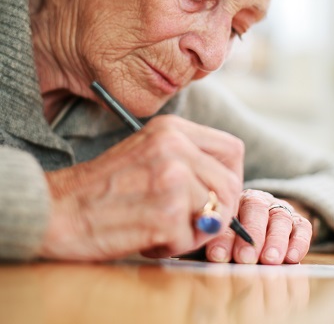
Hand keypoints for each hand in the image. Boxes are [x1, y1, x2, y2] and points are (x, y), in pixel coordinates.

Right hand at [39, 115, 243, 260]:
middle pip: (231, 185)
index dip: (232, 177)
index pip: (232, 149)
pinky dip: (172, 246)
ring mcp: (171, 178)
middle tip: (191, 222)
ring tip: (162, 227)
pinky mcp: (164, 213)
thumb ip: (188, 159)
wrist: (59, 207)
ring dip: (193, 232)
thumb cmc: (104, 186)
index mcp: (172, 128)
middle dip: (218, 211)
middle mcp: (175, 146)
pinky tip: (147, 237)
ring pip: (215, 214)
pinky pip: (191, 239)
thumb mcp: (148, 152)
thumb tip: (229, 186)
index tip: (217, 194)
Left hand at [204, 189, 311, 263]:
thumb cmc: (235, 239)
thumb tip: (215, 257)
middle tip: (245, 258)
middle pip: (256, 209)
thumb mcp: (223, 238)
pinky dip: (298, 242)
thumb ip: (218, 244)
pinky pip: (302, 227)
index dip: (224, 237)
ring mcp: (280, 210)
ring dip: (275, 241)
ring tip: (269, 260)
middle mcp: (258, 201)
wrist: (260, 229)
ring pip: (280, 218)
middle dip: (251, 236)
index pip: (229, 213)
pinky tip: (291, 258)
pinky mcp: (298, 222)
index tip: (218, 256)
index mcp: (234, 200)